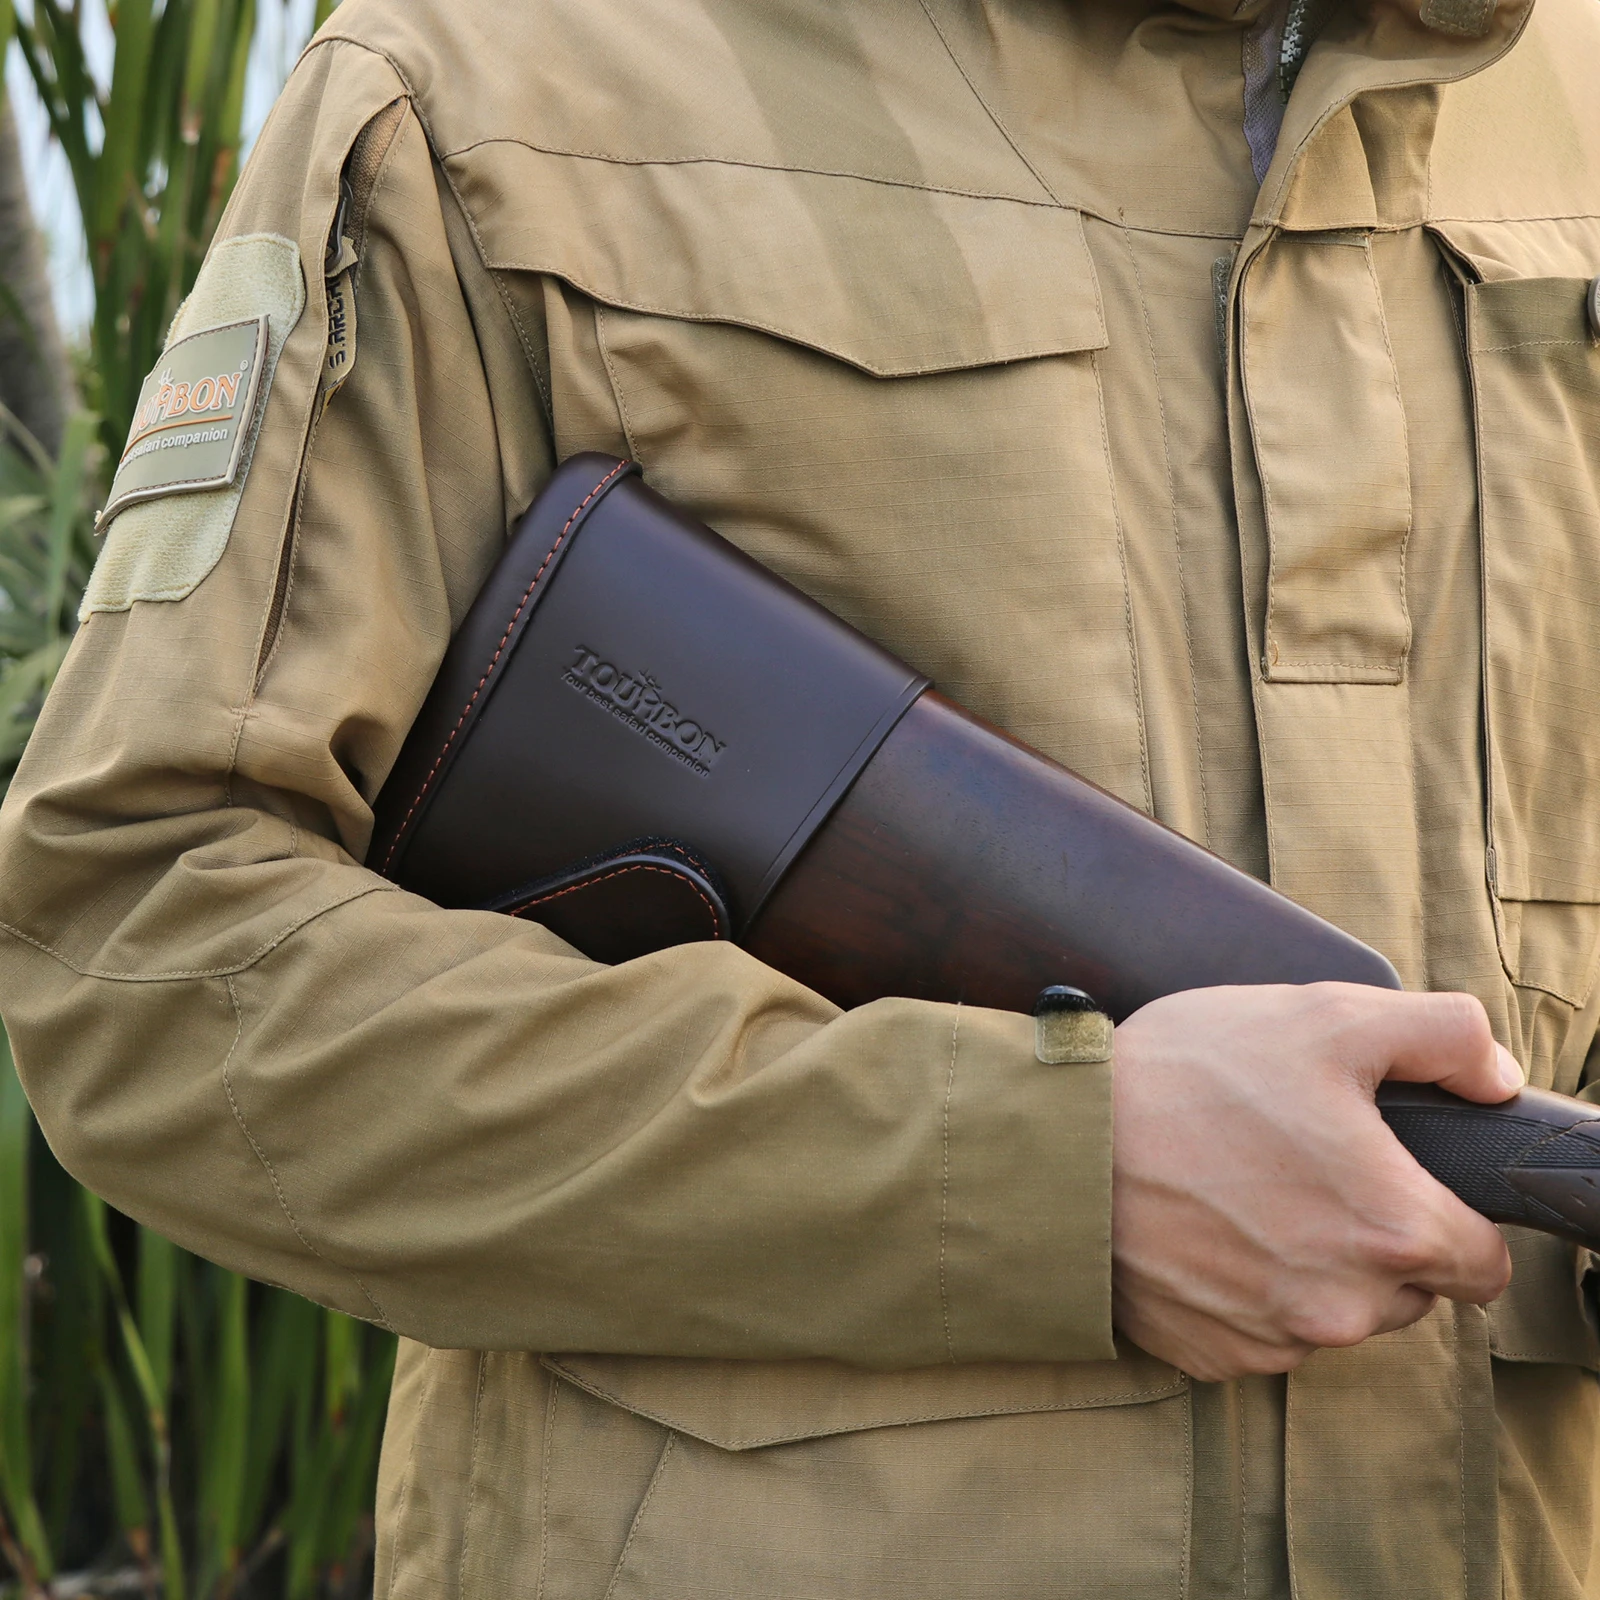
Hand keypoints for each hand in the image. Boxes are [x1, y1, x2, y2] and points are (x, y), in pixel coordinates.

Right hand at [1110, 982, 1518, 1380]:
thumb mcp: (1325, 1016)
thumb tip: (1498, 1081)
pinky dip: (1243, 1291)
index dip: (1447, 1210)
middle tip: (1301, 1163)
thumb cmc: (1188, 1075)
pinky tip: (1201, 1228)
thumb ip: (1442, 1035)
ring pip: (1331, 1313)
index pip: (1483, 1264)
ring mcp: (1273, 1339)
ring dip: (1309, 1266)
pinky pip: (1259, 1335)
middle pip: (1405, 1290)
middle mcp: (1344, 1306)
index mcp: (1392, 1228)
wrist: (1058, 1142)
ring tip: (1240, 1188)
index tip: (1394, 1175)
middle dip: (1372, 1235)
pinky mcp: (1210, 1355)